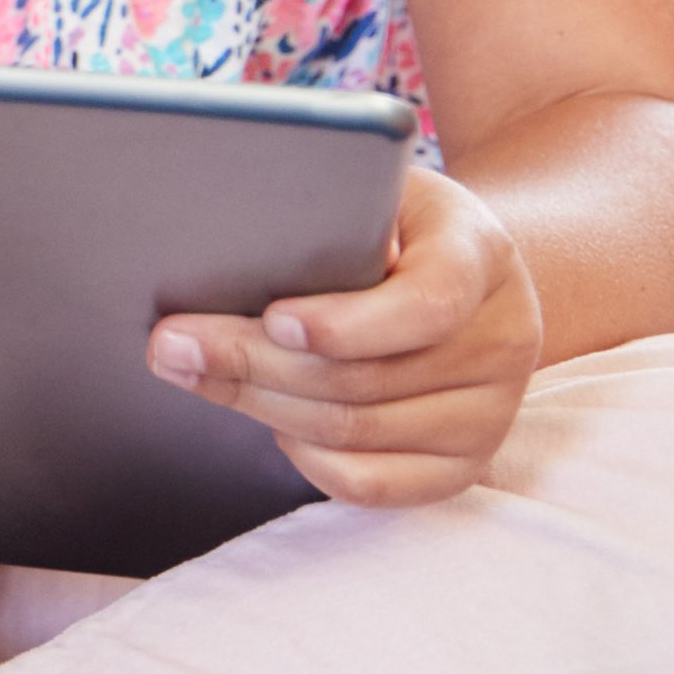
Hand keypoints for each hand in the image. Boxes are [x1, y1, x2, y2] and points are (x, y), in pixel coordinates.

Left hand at [151, 160, 540, 506]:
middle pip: (366, 378)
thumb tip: (247, 240)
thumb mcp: (377, 190)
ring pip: (357, 430)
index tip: (273, 318)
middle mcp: (503, 340)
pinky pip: (375, 483)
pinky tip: (267, 419)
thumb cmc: (393, 223)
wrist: (462, 274)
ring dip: (260, 405)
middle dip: (253, 362)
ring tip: (190, 370)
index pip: (427, 304)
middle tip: (170, 344)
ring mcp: (490, 412)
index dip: (347, 323)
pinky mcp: (464, 464)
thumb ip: (333, 210)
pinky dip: (308, 458)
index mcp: (481, 256)